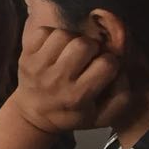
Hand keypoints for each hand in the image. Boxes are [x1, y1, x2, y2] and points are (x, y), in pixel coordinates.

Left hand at [11, 22, 125, 133]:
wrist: (34, 115)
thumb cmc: (73, 114)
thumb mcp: (103, 117)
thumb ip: (122, 97)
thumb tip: (122, 72)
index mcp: (78, 96)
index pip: (106, 64)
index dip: (110, 62)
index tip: (104, 68)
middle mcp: (57, 80)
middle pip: (84, 45)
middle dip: (92, 47)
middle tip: (89, 56)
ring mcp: (38, 66)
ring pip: (64, 35)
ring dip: (72, 39)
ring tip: (71, 51)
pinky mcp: (25, 56)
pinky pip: (43, 31)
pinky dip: (52, 35)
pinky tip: (56, 48)